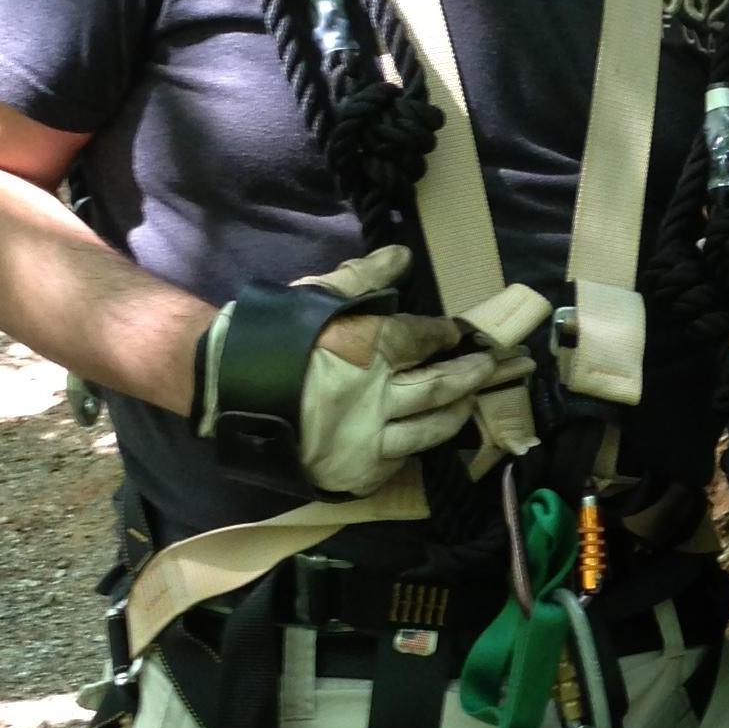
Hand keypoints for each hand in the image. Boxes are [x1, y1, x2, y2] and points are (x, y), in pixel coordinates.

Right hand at [291, 244, 529, 494]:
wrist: (229, 389)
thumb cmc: (273, 336)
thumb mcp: (317, 297)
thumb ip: (365, 278)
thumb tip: (404, 256)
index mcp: (371, 347)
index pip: (425, 339)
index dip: (447, 335)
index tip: (462, 333)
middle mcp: (378, 396)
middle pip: (441, 386)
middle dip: (475, 375)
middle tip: (500, 366)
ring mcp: (369, 438)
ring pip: (429, 430)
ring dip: (456, 414)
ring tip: (473, 403)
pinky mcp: (357, 471)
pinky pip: (399, 461)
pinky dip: (416, 448)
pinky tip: (429, 439)